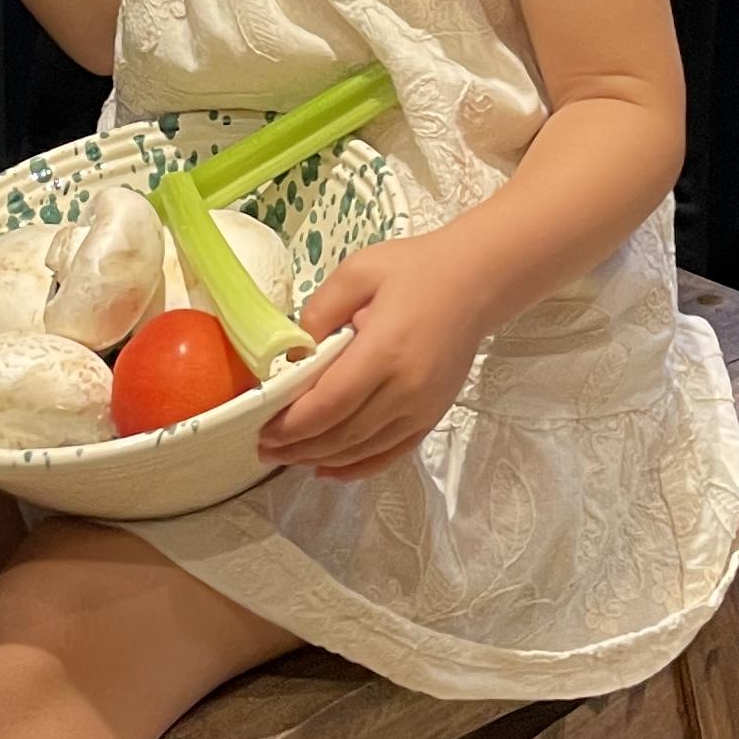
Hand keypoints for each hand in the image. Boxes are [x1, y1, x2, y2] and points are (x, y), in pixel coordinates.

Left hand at [260, 229, 496, 479]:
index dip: (293, 425)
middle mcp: (406, 389)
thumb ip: (320, 311)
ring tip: (288, 456)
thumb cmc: (414, 270)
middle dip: (298, 447)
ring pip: (363, 450)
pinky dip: (356, 467)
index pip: (330, 404)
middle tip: (264, 447)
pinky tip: (328, 468)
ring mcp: (423, 408)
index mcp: (385, 350)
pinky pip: (390, 454)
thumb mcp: (358, 272)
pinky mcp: (432, 416)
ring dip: (321, 459)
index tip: (263, 429)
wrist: (475, 282)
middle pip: (343, 434)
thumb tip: (294, 355)